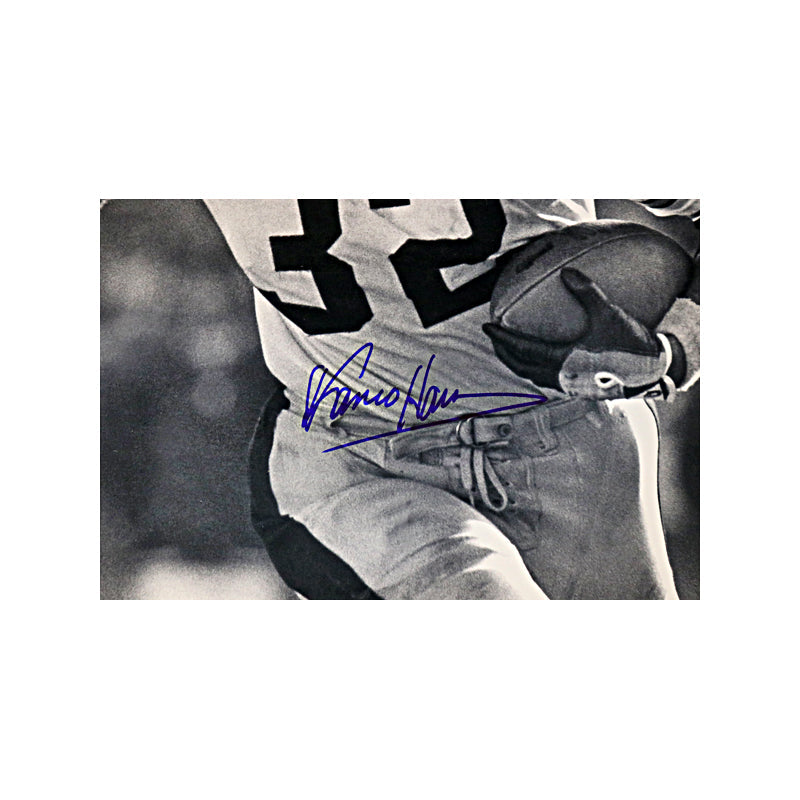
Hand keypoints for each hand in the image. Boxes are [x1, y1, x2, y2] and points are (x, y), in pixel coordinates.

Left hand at [483, 268, 671, 399]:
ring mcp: (568, 385)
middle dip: (504, 352)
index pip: (522, 349)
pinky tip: (540, 359)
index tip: (488, 327)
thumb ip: (586, 293)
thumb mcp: (607, 315)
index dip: (502, 338)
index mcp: (561, 360)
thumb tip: (567, 273)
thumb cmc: (629, 345)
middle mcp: (560, 376)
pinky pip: (547, 379)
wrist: (651, 372)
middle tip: (494, 337)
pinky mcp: (578, 388)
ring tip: (511, 349)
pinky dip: (535, 368)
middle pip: (521, 366)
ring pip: (532, 375)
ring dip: (518, 362)